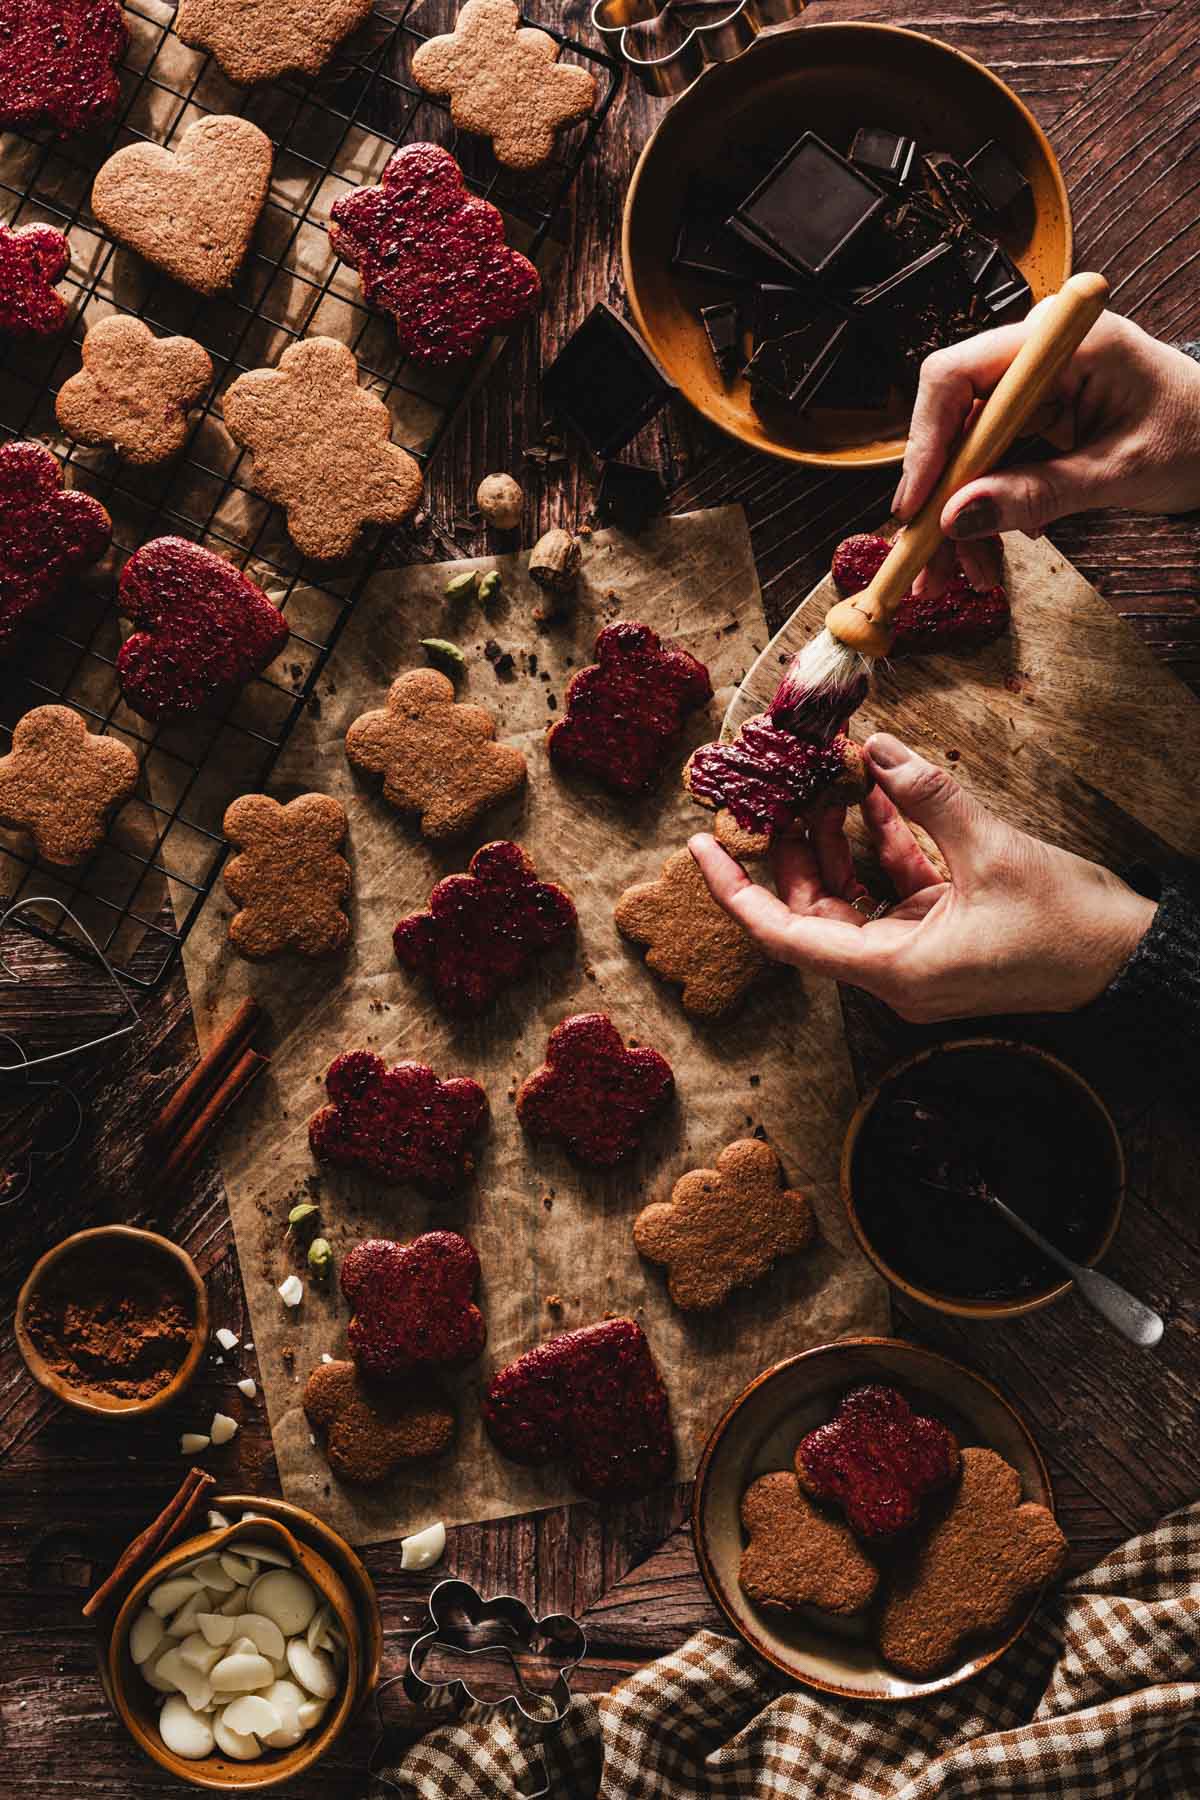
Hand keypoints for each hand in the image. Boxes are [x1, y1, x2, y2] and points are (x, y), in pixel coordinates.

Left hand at [688, 733, 1155, 1023]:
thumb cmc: (1066, 926)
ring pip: (850, 898)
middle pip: (811, 912)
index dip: (735, 892)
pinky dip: (882, 845)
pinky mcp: (940, 937)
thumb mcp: (991, 851)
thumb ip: (927, 797)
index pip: (785, 935)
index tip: (698, 848)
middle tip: (773, 789)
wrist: (1130, 961)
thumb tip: (876, 749)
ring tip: (823, 781)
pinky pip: (892, 891)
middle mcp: (893, 973)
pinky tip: (875, 793)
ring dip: (835, 841)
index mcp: (893, 971)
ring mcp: (915, 957)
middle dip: (790, 848)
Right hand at [893, 306, 1199, 590]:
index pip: (959, 376)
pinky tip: (988, 551)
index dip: (926, 443)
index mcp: (1065, 344)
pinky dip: (983, 512)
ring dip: (956, 519)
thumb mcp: (1118, 473)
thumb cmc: (1196, 436)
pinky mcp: (1032, 418)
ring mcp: (1032, 388)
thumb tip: (958, 517)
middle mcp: (1038, 357)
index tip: (917, 507)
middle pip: (953, 424)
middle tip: (925, 564)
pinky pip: (988, 466)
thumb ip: (1037, 493)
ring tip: (963, 575)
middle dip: (937, 499)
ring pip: (964, 454)